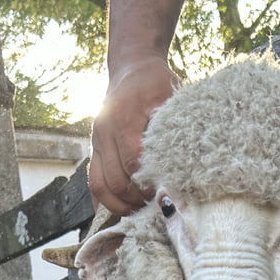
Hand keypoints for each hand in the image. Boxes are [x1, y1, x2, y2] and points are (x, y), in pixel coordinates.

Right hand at [88, 58, 178, 214]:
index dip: (148, 184)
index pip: (133, 162)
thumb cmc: (155, 82)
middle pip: (116, 179)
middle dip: (136, 198)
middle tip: (155, 206)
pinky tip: (120, 210)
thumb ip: (174, 125)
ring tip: (139, 212)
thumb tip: (186, 162)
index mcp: (124, 118)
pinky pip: (93, 181)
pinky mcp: (94, 148)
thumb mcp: (170, 95)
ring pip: (99, 185)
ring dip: (119, 205)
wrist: (131, 67)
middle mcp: (104, 131)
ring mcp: (95, 141)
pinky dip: (104, 201)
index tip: (165, 194)